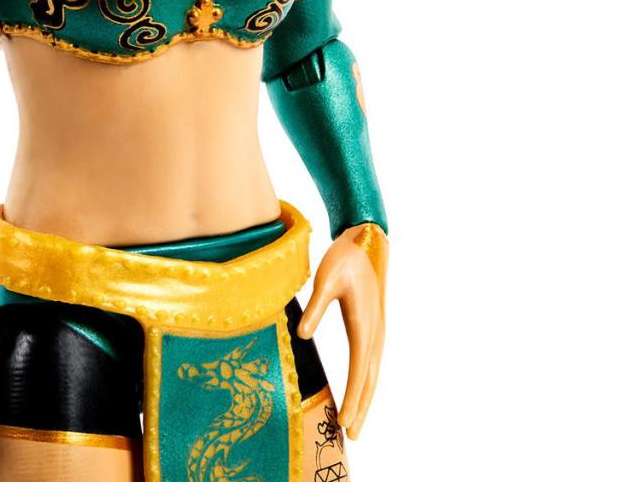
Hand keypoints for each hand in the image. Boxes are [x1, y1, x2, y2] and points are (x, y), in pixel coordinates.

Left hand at [297, 223, 386, 440]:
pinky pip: (370, 363)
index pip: (358, 371)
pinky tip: (359, 390)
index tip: (345, 422)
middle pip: (369, 380)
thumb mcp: (326, 278)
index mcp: (364, 325)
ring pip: (372, 374)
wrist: (367, 242)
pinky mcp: (373, 327)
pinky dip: (365, 383)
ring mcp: (377, 331)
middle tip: (352, 436)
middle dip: (360, 408)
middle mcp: (375, 333)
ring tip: (355, 423)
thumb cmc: (345, 258)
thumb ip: (315, 308)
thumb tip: (301, 334)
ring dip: (364, 398)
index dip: (352, 398)